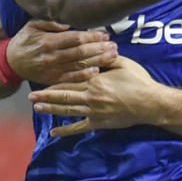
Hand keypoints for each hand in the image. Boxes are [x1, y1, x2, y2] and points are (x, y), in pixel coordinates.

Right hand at [6, 19, 116, 84]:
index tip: (105, 34)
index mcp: (48, 41)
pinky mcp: (53, 79)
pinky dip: (84, 75)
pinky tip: (97, 71)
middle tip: (114, 45)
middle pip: (81, 52)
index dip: (92, 36)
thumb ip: (50, 23)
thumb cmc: (25, 40)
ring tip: (112, 56)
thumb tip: (67, 23)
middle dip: (99, 49)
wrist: (11, 62)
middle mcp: (52, 56)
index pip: (75, 38)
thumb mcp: (32, 26)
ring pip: (79, 65)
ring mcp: (53, 70)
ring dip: (97, 61)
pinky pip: (72, 78)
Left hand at [30, 55, 162, 136]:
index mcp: (95, 81)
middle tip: (30, 96)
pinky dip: (66, 131)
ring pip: (67, 111)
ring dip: (51, 110)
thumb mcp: (123, 63)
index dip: (53, 82)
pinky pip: (79, 128)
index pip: (69, 81)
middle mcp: (90, 97)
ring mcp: (93, 112)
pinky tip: (54, 133)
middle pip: (63, 96)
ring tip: (37, 108)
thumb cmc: (139, 81)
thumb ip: (107, 57)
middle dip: (45, 96)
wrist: (150, 104)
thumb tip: (97, 48)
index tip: (40, 81)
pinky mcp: (99, 123)